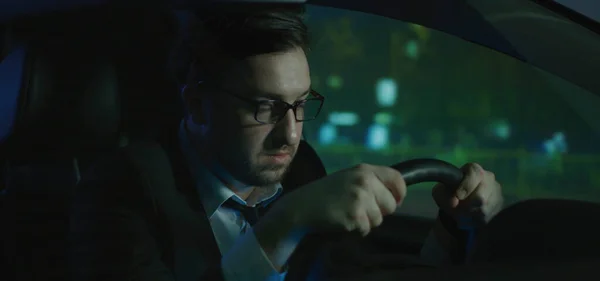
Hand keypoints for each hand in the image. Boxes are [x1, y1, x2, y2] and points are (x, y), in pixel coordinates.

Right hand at [275, 163, 406, 235]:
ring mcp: (360, 198)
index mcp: (364, 170)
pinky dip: (355, 229)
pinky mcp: (354, 215)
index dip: (399, 193)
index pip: (398, 179)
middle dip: (379, 212)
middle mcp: (364, 181)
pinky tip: (341, 221)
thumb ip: (371, 182)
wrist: (302, 205)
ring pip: (379, 219)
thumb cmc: (326, 193)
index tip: (395, 201)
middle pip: (391, 205)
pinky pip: (366, 229)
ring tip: (347, 213)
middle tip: (359, 209)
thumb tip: (396, 198)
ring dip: (366, 222)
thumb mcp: (348, 178)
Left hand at [432, 163, 502, 227]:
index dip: (466, 186)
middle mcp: (489, 178)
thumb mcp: (441, 193)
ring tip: (462, 213)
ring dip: (470, 214)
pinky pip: (488, 217)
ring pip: (484, 209)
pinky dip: (475, 220)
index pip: (475, 173)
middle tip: (458, 209)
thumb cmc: (450, 194)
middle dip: (466, 206)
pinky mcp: (499, 205)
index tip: (457, 197)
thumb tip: (454, 202)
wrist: (459, 205)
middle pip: (481, 196)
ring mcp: (496, 192)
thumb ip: (445, 195)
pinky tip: (470, 216)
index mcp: (473, 169)